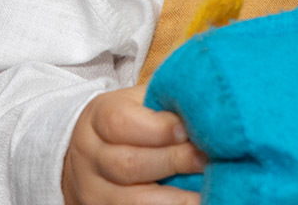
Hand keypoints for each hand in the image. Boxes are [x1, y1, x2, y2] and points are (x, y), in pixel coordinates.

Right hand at [62, 84, 204, 204]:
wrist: (93, 154)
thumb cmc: (131, 121)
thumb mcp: (140, 102)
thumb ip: (165, 103)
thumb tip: (202, 107)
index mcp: (98, 118)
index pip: (120, 122)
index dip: (157, 129)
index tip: (187, 131)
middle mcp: (90, 156)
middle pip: (129, 164)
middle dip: (173, 162)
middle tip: (206, 159)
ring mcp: (94, 190)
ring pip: (134, 200)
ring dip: (175, 198)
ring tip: (207, 191)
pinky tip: (194, 203)